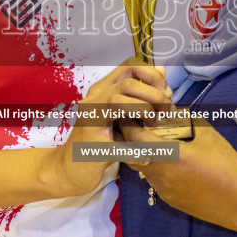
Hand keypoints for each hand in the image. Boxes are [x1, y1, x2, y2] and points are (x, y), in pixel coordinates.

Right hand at [44, 59, 172, 198]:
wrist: (70, 170)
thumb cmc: (99, 141)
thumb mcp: (120, 114)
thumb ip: (139, 95)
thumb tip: (162, 72)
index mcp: (102, 90)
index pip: (129, 66)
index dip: (151, 74)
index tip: (165, 90)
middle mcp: (94, 100)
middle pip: (127, 83)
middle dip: (154, 94)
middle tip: (167, 110)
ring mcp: (90, 120)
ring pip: (118, 101)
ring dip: (145, 111)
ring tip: (154, 125)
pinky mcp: (91, 144)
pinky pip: (118, 144)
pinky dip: (135, 151)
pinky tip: (145, 158)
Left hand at [119, 120, 236, 234]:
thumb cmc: (228, 165)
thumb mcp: (209, 136)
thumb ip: (189, 122)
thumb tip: (177, 114)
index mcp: (170, 155)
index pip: (135, 137)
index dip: (130, 124)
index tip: (132, 114)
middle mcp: (161, 175)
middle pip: (131, 155)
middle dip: (131, 140)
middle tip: (141, 128)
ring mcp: (163, 190)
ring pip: (142, 169)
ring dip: (144, 155)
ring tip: (159, 144)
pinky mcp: (170, 200)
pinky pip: (155, 181)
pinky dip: (157, 168)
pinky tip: (173, 163)